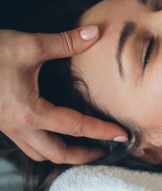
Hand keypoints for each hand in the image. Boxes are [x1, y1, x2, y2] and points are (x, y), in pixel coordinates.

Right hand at [0, 27, 127, 163]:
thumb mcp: (29, 46)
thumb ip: (65, 42)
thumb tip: (95, 33)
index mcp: (32, 112)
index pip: (77, 127)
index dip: (103, 132)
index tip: (122, 136)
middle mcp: (20, 127)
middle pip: (58, 154)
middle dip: (83, 157)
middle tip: (103, 153)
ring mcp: (9, 129)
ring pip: (40, 154)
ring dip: (64, 155)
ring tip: (82, 149)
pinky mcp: (3, 124)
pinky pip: (28, 145)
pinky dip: (46, 147)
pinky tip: (54, 136)